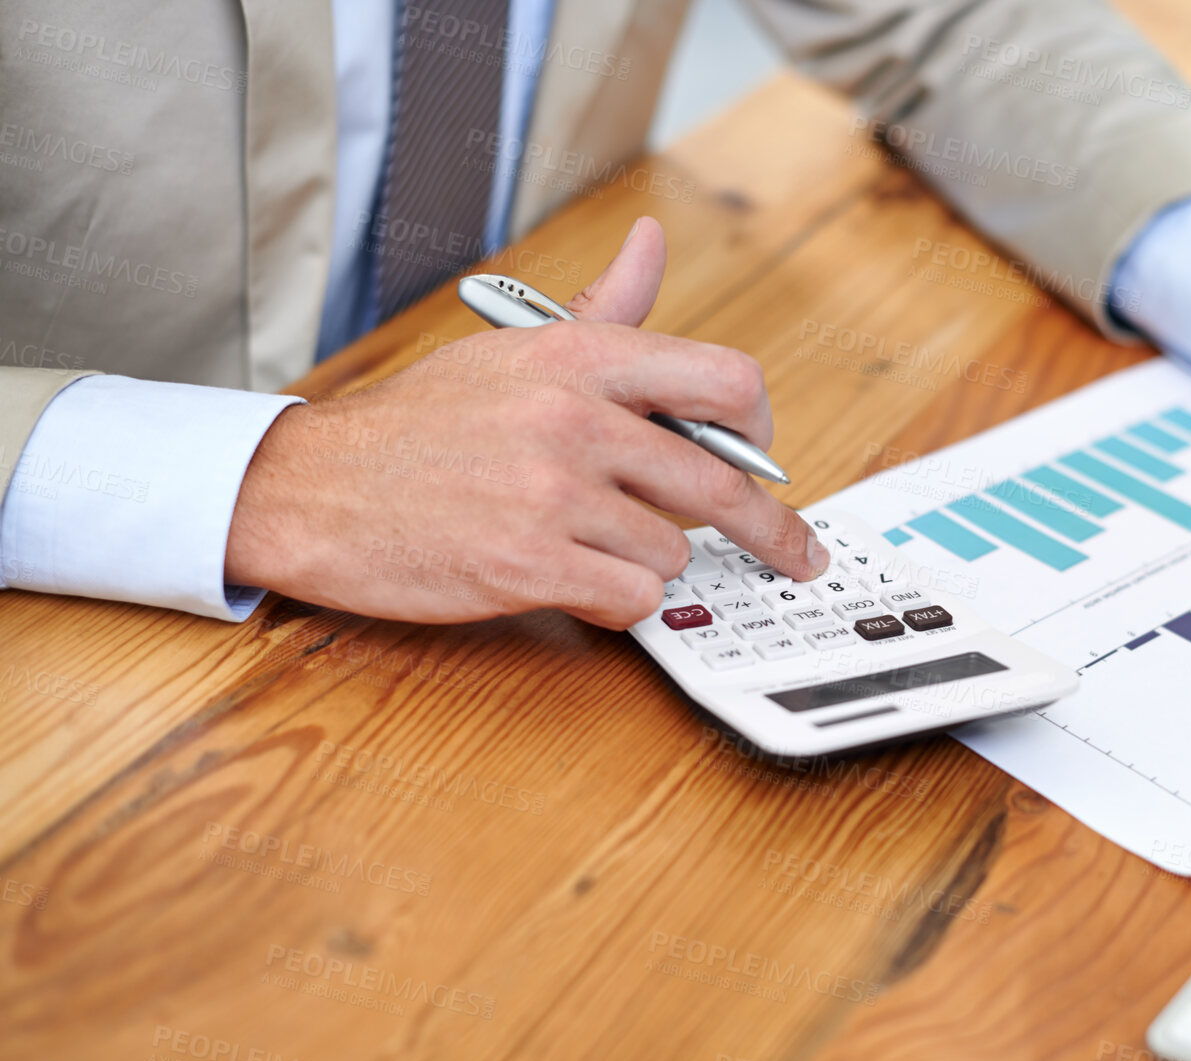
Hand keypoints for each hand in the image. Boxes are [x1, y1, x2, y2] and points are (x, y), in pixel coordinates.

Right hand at [226, 217, 828, 627]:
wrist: (312, 489)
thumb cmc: (416, 425)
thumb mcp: (510, 350)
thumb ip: (600, 310)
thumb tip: (652, 244)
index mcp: (579, 358)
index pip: (725, 380)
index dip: (758, 430)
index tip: (764, 460)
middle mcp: (575, 420)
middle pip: (721, 482)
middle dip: (768, 530)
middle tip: (794, 554)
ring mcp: (553, 495)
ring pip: (672, 549)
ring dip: (646, 560)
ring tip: (588, 545)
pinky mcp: (529, 565)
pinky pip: (631, 597)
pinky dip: (615, 602)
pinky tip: (576, 582)